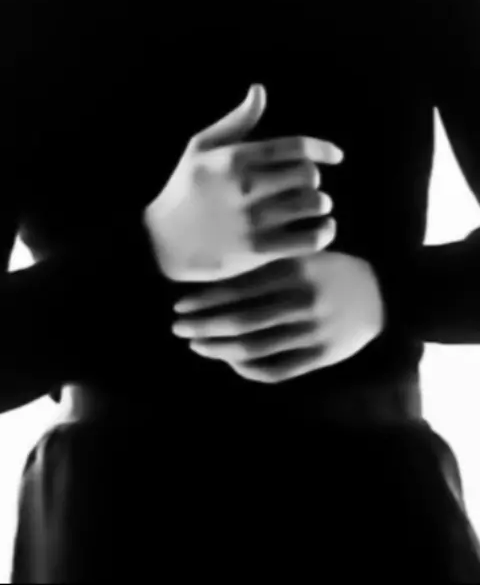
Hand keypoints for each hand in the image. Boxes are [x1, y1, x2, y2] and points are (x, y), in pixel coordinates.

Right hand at [142, 84, 343, 282]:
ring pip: (311, 205)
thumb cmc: (184, 189)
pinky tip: (322, 229)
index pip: (294, 147)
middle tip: (308, 186)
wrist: (160, 241)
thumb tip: (260, 89)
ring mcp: (252, 220)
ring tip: (315, 207)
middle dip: (313, 179)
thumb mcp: (201, 148)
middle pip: (307, 175)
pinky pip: (308, 239)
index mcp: (235, 158)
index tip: (336, 156)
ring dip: (321, 205)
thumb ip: (237, 120)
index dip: (322, 149)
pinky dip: (324, 233)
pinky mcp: (257, 251)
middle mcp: (246, 187)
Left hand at [171, 252, 386, 383]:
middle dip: (203, 326)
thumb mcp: (301, 257)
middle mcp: (300, 303)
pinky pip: (276, 370)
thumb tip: (215, 282)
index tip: (180, 304)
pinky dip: (248, 369)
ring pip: (254, 348)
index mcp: (293, 273)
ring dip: (218, 349)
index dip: (204, 301)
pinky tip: (231, 360)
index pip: (238, 290)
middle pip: (240, 322)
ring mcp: (311, 333)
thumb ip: (266, 267)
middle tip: (178, 327)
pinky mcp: (320, 357)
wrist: (381, 295)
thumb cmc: (330, 270)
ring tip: (197, 344)